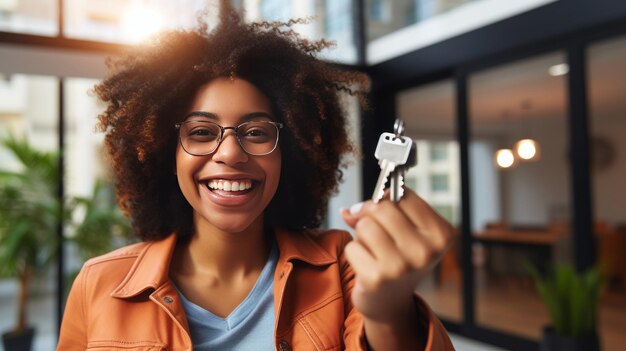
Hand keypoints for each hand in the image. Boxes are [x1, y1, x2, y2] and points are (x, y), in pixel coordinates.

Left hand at [341, 188, 453, 322]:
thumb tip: (348, 211)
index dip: (386, 197)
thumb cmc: (398, 257)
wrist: (391, 302)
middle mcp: (426, 251)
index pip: (403, 194)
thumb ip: (379, 210)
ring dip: (361, 236)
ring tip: (373, 250)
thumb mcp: (403, 231)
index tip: (382, 209)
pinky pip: (352, 247)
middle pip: (382, 208)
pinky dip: (354, 253)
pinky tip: (366, 265)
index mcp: (441, 234)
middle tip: (373, 231)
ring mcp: (402, 267)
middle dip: (370, 214)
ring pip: (364, 225)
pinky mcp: (377, 279)